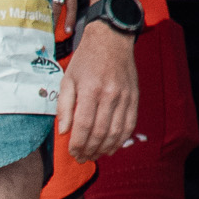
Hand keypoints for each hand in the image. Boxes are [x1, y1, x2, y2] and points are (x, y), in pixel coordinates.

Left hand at [58, 23, 136, 162]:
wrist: (111, 40)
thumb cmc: (85, 60)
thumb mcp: (67, 80)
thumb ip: (64, 107)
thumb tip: (63, 132)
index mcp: (90, 90)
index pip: (83, 126)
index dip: (77, 144)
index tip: (72, 153)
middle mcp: (110, 95)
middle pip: (100, 132)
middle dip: (90, 150)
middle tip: (82, 159)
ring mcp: (125, 96)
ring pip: (117, 131)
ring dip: (105, 148)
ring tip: (95, 156)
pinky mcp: (134, 97)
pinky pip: (130, 123)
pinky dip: (121, 139)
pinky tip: (112, 147)